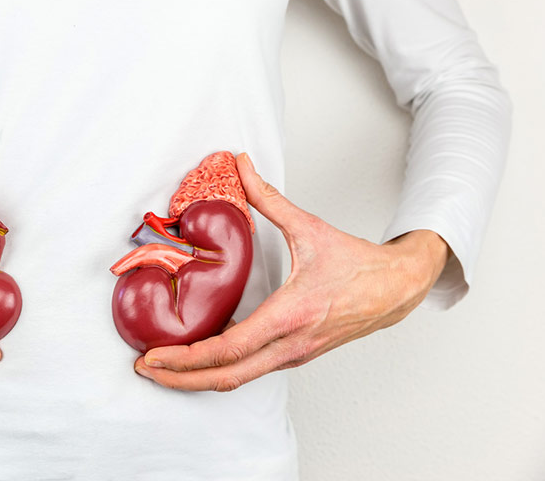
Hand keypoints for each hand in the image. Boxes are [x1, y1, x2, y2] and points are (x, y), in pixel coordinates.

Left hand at [133, 152, 448, 391]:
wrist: (399, 289)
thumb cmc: (359, 265)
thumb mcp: (310, 228)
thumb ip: (269, 198)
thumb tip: (241, 165)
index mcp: (290, 315)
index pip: (230, 349)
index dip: (187, 358)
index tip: (154, 357)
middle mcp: (291, 344)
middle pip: (226, 378)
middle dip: (180, 379)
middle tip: (145, 369)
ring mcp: (294, 354)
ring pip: (239, 379)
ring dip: (198, 378)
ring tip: (164, 367)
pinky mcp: (295, 355)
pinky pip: (252, 371)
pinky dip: (221, 370)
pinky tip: (200, 358)